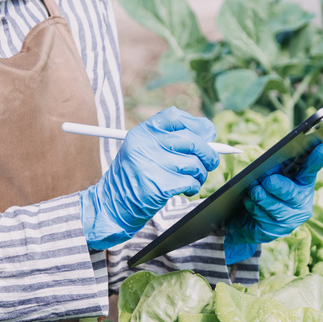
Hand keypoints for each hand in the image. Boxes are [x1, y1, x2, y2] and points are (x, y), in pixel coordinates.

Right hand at [79, 108, 219, 249]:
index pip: (175, 117)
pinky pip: (191, 182)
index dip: (196, 125)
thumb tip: (208, 132)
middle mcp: (146, 145)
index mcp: (142, 132)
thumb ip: (169, 138)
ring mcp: (153, 165)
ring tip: (192, 179)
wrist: (113, 204)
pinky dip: (194, 187)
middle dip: (208, 153)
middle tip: (210, 162)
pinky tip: (186, 189)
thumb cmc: (134, 177)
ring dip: (200, 174)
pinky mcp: (160, 185)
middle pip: (191, 140)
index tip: (206, 134)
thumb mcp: (143, 150)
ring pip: (195, 164)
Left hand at [225, 141, 322, 263]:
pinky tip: (249, 200)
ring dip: (262, 197)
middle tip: (268, 180)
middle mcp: (301, 206)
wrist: (253, 222)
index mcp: (304, 186)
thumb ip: (280, 165)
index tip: (320, 148)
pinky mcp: (272, 232)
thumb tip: (275, 155)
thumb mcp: (276, 177)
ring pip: (275, 208)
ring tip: (253, 189)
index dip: (316, 160)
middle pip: (292, 194)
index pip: (310, 171)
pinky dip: (253, 207)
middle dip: (279, 186)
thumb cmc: (268, 193)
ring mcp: (288, 221)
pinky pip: (262, 219)